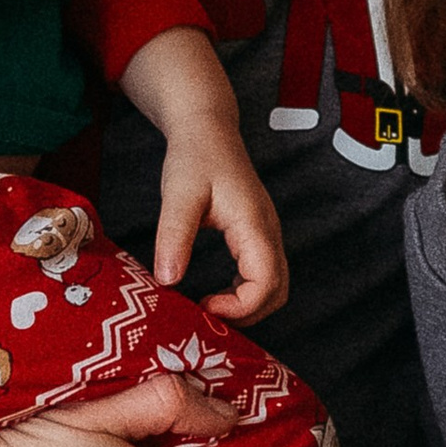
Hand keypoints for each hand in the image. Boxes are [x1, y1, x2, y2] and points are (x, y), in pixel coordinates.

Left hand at [152, 119, 286, 320]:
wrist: (208, 129)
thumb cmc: (195, 156)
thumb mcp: (178, 195)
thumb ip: (174, 236)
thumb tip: (168, 281)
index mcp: (254, 224)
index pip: (266, 283)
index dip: (239, 307)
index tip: (205, 307)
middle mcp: (268, 232)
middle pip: (277, 292)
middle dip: (246, 314)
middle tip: (207, 318)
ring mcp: (266, 234)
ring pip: (274, 287)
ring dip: (247, 306)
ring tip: (210, 309)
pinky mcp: (258, 235)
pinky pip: (264, 275)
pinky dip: (245, 293)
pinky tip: (217, 294)